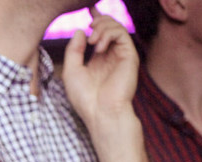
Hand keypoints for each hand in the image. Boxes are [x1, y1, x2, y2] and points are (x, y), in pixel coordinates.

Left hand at [62, 7, 138, 132]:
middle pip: (109, 25)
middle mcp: (111, 55)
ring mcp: (121, 55)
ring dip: (102, 27)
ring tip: (92, 40)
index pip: (99, 33)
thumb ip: (74, 50)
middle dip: (97, 21)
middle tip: (89, 29)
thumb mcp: (71, 71)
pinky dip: (109, 34)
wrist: (100, 112)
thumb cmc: (85, 98)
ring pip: (116, 26)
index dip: (95, 19)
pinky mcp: (130, 55)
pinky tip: (98, 46)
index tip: (88, 10)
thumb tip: (80, 30)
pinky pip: (122, 33)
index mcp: (98, 59)